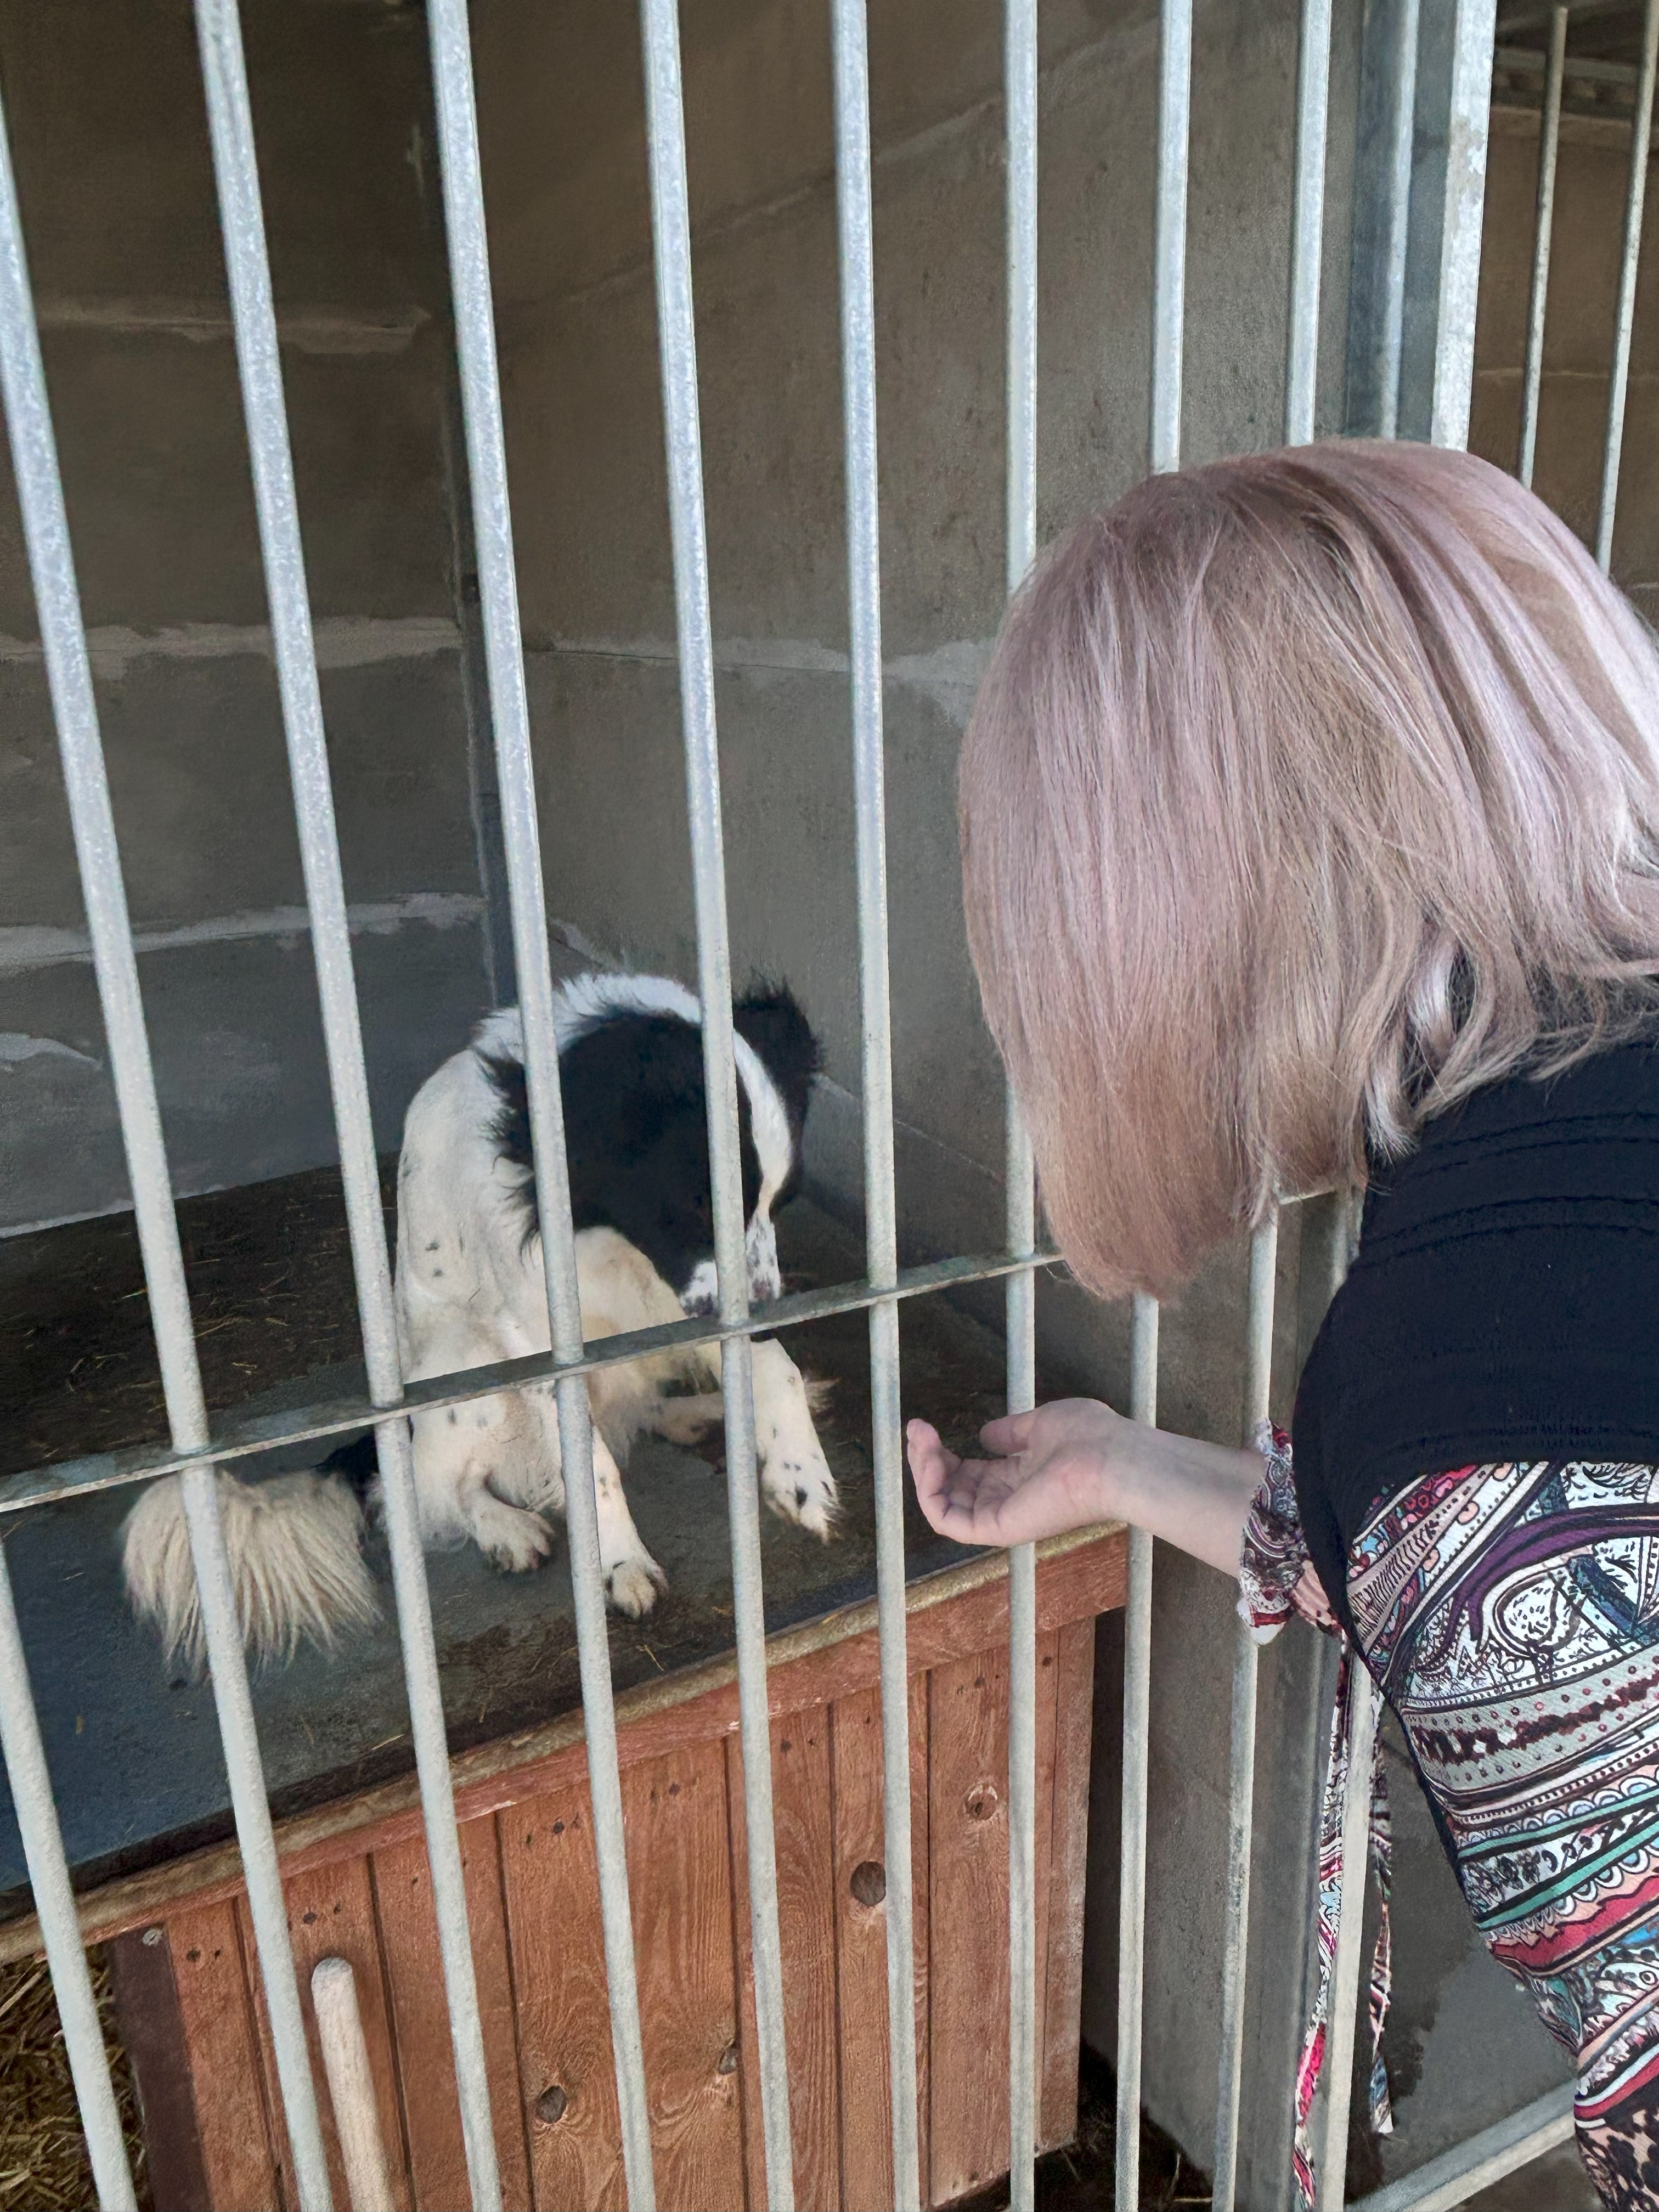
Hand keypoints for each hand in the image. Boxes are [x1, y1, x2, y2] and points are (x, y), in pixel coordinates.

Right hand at [906, 1399, 1127, 1548]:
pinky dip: (929, 1492)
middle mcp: (1007, 1500)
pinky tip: (928, 1460)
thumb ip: (1011, 1432)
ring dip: (923, 1471)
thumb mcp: (1042, 1424)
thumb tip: (984, 1434)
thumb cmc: (1088, 1438)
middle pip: (950, 1489)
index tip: (924, 1426)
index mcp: (1019, 1478)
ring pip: (944, 1504)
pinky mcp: (998, 1528)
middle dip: (925, 1459)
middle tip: (915, 1429)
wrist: (1112, 1459)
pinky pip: (949, 1520)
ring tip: (919, 1439)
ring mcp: (1002, 1516)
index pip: (967, 1473)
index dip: (941, 1453)